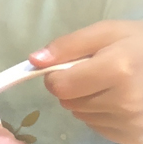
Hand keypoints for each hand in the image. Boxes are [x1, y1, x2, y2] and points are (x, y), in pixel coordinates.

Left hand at [32, 20, 142, 143]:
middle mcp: (125, 102)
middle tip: (94, 73)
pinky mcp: (133, 137)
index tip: (67, 66)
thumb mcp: (105, 33)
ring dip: (86, 100)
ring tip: (108, 85)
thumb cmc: (136, 45)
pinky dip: (100, 114)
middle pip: (68, 102)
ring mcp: (131, 123)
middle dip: (72, 86)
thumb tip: (34, 61)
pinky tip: (116, 99)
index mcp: (117, 71)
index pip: (60, 86)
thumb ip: (67, 45)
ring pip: (80, 115)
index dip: (56, 74)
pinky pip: (97, 126)